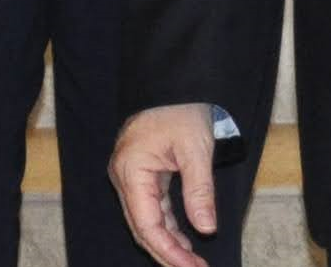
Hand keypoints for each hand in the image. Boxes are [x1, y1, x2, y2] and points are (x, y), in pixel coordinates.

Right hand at [109, 103, 218, 266]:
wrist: (174, 82)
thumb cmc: (182, 109)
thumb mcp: (196, 149)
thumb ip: (199, 190)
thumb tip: (206, 228)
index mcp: (131, 170)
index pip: (146, 224)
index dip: (168, 250)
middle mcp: (124, 176)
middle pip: (142, 227)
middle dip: (168, 252)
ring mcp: (130, 175)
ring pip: (146, 221)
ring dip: (168, 242)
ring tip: (193, 261)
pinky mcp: (140, 174)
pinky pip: (151, 208)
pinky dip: (167, 225)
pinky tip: (184, 240)